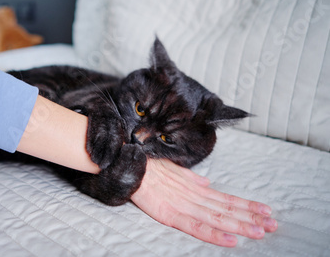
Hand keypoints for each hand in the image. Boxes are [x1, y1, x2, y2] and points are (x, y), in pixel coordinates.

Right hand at [131, 158, 277, 246]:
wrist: (128, 163)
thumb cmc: (148, 165)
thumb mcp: (173, 169)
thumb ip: (190, 178)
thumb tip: (206, 183)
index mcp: (194, 187)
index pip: (225, 198)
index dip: (246, 205)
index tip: (266, 210)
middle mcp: (193, 196)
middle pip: (226, 209)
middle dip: (250, 217)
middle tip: (273, 224)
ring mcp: (183, 205)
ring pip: (217, 218)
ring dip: (240, 225)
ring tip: (261, 231)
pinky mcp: (170, 214)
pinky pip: (196, 227)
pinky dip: (214, 235)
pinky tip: (231, 240)